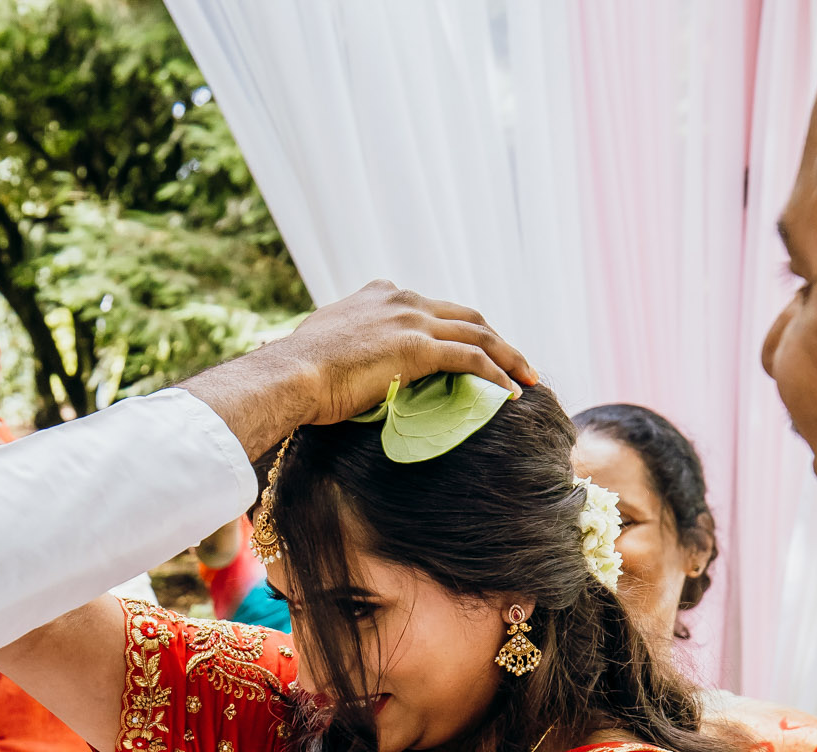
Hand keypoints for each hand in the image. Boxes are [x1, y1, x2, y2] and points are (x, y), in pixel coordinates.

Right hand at [184, 281, 540, 460]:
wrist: (288, 375)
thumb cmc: (295, 372)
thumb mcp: (322, 345)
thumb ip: (345, 344)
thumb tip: (338, 363)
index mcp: (379, 295)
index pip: (430, 307)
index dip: (455, 328)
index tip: (467, 348)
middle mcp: (400, 299)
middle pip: (465, 315)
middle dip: (495, 339)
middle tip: (514, 362)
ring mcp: (411, 321)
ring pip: (478, 334)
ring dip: (509, 356)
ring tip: (528, 378)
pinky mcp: (418, 348)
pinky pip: (472, 359)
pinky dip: (497, 374)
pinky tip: (512, 392)